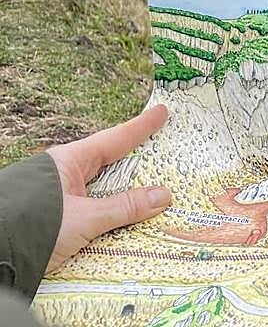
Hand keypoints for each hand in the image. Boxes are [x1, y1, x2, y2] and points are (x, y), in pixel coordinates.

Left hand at [44, 104, 172, 271]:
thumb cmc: (32, 227)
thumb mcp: (84, 218)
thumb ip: (124, 207)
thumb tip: (161, 196)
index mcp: (68, 162)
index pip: (114, 140)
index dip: (141, 127)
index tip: (160, 112)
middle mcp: (64, 175)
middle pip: (109, 165)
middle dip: (136, 164)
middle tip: (163, 154)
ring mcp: (60, 197)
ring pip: (102, 190)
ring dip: (124, 196)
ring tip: (152, 198)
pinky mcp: (57, 218)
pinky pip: (93, 210)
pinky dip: (111, 214)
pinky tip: (126, 223)